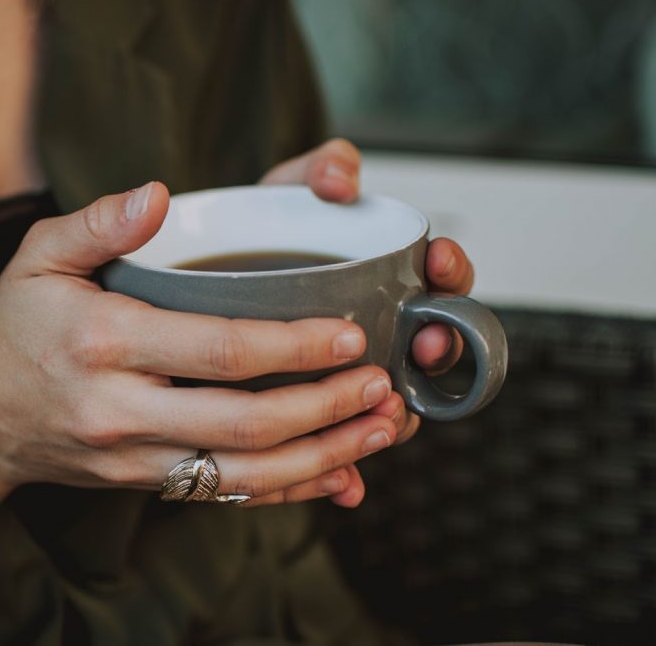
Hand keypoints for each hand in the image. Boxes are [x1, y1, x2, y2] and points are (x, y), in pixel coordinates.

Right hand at [0, 182, 407, 551]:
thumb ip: (100, 222)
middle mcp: (120, 411)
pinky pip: (225, 497)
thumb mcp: (37, 257)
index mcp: (103, 343)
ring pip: (244, 474)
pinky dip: (287, 489)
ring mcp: (133, 459)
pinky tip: (335, 472)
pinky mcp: (143, 485)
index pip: (219, 350)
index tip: (349, 332)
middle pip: (244, 423)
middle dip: (325, 407)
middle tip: (381, 385)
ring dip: (323, 456)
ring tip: (379, 430)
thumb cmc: (16, 328)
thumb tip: (160, 193)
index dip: (294, 345)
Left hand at [260, 139, 476, 502]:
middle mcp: (378, 328)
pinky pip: (338, 447)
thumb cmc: (258, 232)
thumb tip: (343, 178)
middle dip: (439, 344)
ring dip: (400, 414)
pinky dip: (344, 469)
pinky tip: (345, 485)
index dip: (452, 272)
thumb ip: (319, 170)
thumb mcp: (287, 193)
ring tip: (392, 418)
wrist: (203, 279)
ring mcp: (348, 377)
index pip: (441, 277)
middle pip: (430, 346)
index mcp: (385, 276)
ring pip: (391, 406)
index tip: (443, 261)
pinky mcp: (311, 417)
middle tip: (430, 340)